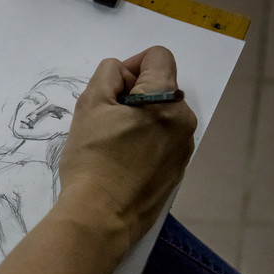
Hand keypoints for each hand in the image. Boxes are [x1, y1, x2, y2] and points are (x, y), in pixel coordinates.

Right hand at [58, 46, 196, 245]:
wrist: (100, 216)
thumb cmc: (91, 160)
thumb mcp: (89, 105)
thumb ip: (107, 75)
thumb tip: (122, 74)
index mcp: (166, 99)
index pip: (158, 57)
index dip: (131, 65)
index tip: (111, 89)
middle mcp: (184, 121)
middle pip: (160, 88)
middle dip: (133, 95)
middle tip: (104, 119)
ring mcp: (183, 149)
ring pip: (160, 117)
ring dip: (138, 120)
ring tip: (111, 144)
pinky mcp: (176, 172)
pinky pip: (162, 143)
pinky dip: (144, 143)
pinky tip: (122, 163)